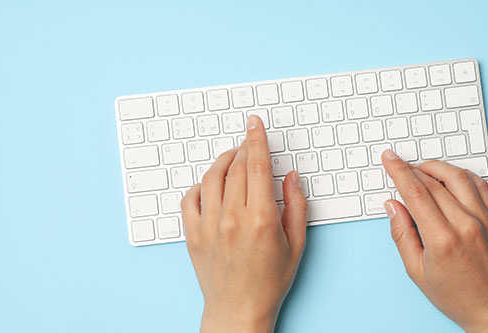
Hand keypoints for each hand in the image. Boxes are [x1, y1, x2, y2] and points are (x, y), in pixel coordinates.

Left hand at [181, 115, 306, 332]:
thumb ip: (297, 206)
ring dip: (223, 161)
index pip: (257, 166)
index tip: (254, 123)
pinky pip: (190, 198)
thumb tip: (290, 176)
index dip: (256, 139)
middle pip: (235, 167)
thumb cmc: (270, 281)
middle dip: (243, 147)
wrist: (239, 310)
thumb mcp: (297, 244)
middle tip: (249, 141)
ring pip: (211, 177)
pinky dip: (200, 185)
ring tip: (233, 158)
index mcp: (262, 220)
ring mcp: (209, 226)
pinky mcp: (193, 235)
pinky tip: (212, 185)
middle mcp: (233, 219)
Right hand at [381, 149, 487, 331]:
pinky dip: (462, 174)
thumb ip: (402, 234)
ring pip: (457, 177)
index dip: (399, 172)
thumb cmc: (456, 296)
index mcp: (442, 239)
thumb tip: (392, 205)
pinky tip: (449, 177)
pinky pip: (480, 184)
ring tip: (422, 169)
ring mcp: (484, 219)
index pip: (416, 193)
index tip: (389, 159)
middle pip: (433, 182)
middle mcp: (465, 224)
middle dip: (411, 169)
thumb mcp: (417, 271)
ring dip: (436, 167)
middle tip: (398, 163)